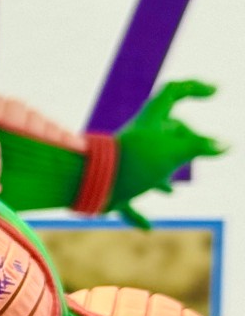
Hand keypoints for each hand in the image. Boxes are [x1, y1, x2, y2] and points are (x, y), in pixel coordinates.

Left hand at [112, 80, 225, 226]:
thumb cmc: (133, 163)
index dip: (195, 87)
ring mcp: (125, 163)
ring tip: (172, 192)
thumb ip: (200, 146)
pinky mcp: (112, 187)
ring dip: (161, 178)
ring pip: (148, 166)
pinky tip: (147, 228)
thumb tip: (226, 145)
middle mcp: (138, 140)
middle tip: (201, 148)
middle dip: (185, 140)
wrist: (89, 185)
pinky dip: (136, 213)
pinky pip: (127, 200)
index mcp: (151, 121)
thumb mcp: (175, 152)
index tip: (215, 91)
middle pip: (166, 133)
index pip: (174, 92)